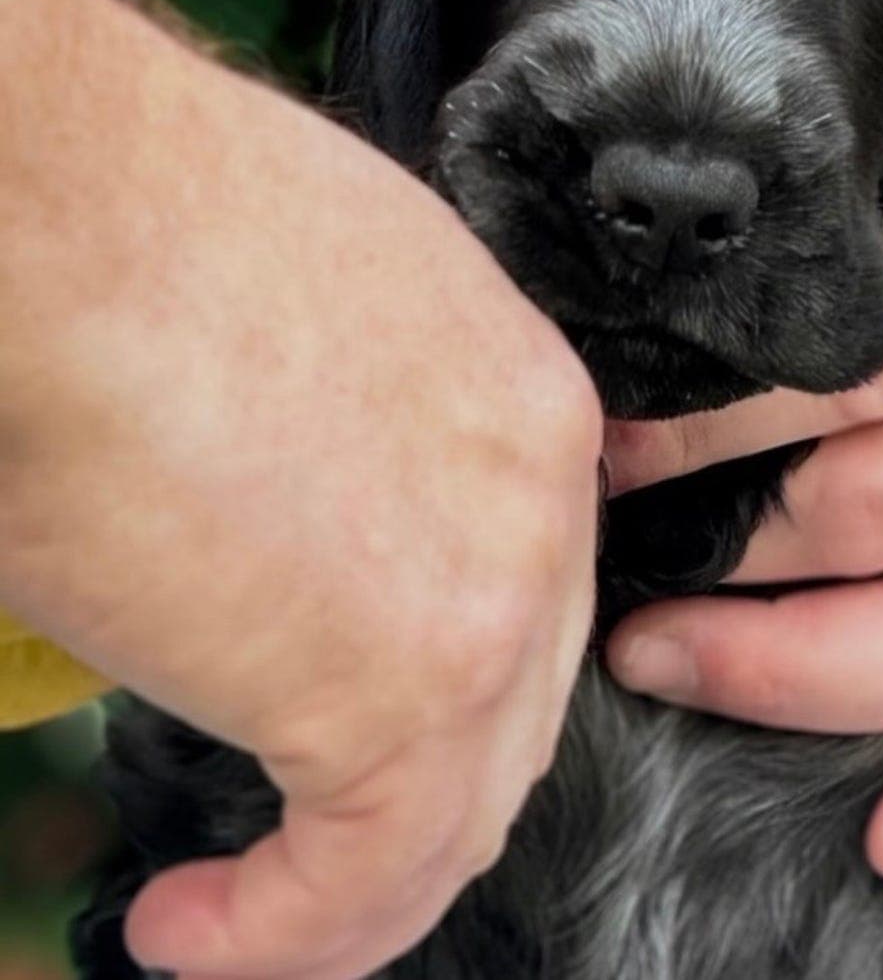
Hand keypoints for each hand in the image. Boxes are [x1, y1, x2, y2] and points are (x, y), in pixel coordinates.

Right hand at [0, 0, 602, 979]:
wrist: (90, 223)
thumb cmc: (160, 241)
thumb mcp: (326, 326)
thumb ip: (365, 441)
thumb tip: (294, 530)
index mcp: (529, 406)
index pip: (522, 590)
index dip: (443, 679)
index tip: (346, 726)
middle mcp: (543, 499)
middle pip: (509, 706)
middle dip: (406, 797)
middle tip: (304, 845)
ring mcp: (493, 592)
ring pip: (458, 804)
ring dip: (344, 890)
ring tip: (234, 918)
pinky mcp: (404, 686)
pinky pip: (369, 874)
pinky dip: (285, 931)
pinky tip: (194, 922)